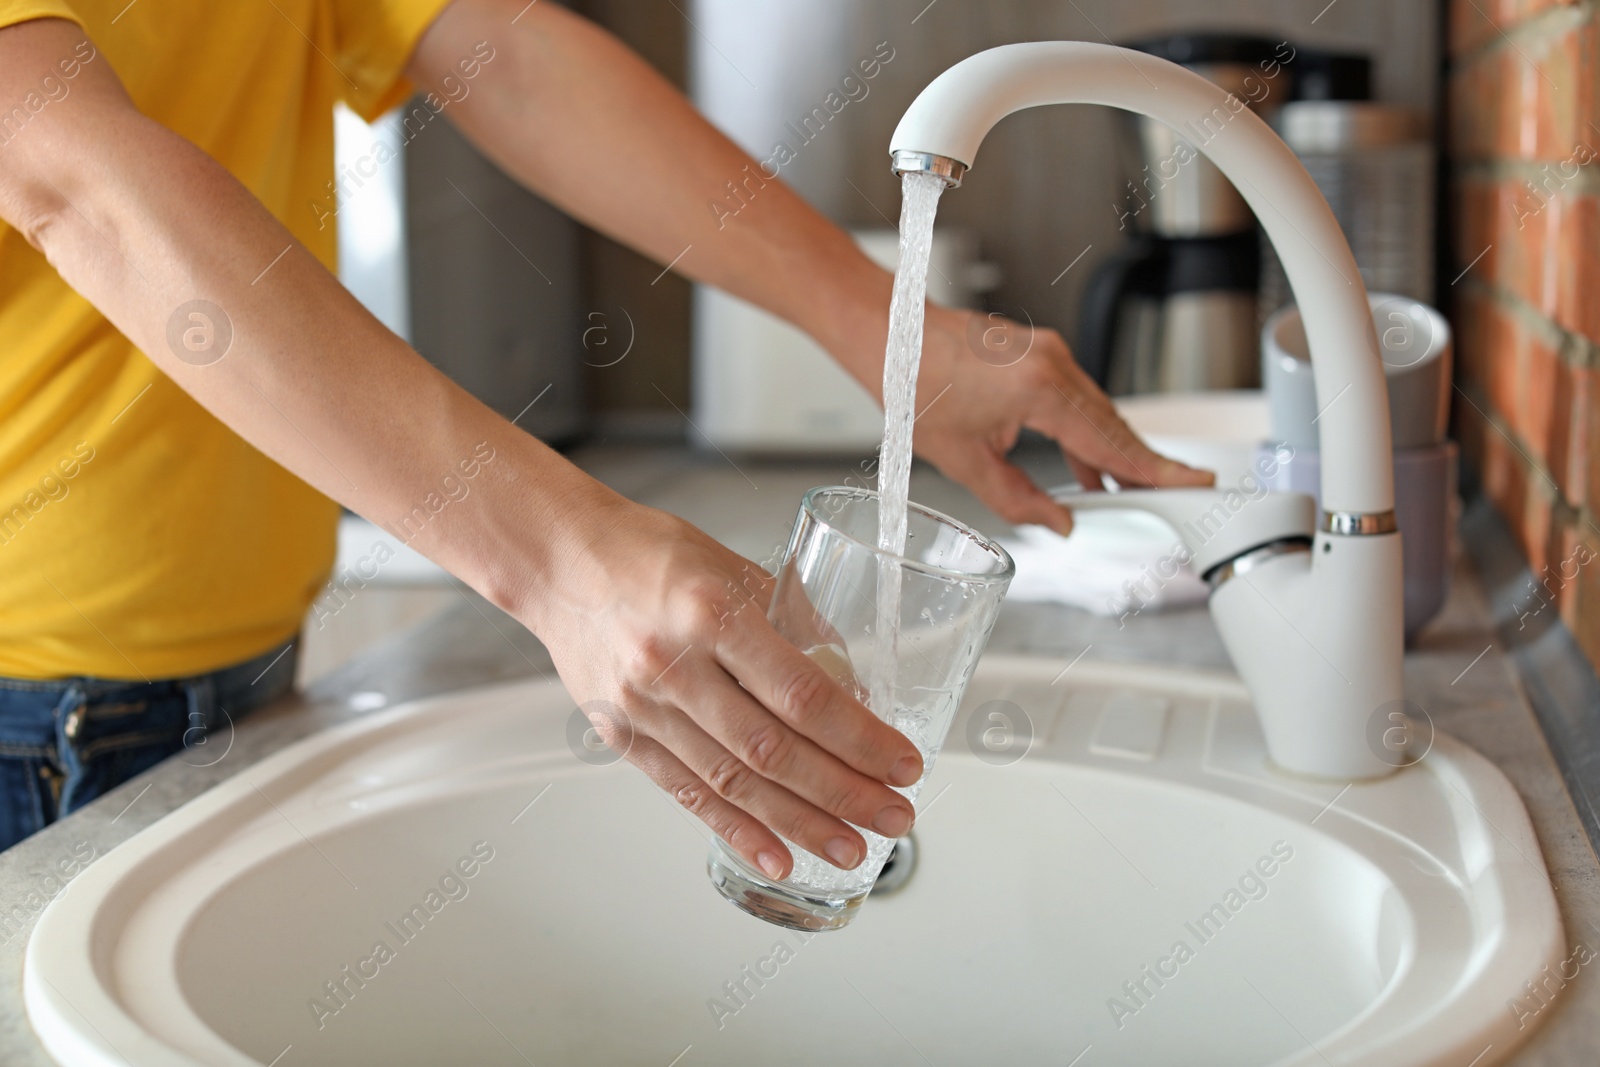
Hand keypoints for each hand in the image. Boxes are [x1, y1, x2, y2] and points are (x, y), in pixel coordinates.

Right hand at [526, 495, 922, 878]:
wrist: (558, 562)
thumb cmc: (648, 554)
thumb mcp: (733, 567)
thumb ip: (795, 622)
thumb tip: (854, 684)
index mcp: (711, 612)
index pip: (802, 693)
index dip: (859, 737)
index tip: (902, 762)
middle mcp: (674, 666)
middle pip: (773, 749)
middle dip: (843, 792)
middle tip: (894, 816)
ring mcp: (644, 708)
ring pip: (733, 783)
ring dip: (800, 824)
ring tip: (850, 849)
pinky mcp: (622, 737)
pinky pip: (687, 794)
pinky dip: (737, 830)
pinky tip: (778, 856)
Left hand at [910, 304, 1214, 532]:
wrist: (892, 334)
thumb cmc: (915, 386)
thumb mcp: (964, 460)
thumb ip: (1018, 499)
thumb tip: (1059, 523)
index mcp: (1039, 390)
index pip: (1111, 442)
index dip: (1153, 470)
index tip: (1191, 484)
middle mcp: (1054, 364)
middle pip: (1113, 425)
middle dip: (1142, 466)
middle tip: (1173, 497)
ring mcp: (1050, 353)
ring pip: (1098, 412)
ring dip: (1113, 451)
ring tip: (1129, 493)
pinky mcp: (1040, 354)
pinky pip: (1078, 399)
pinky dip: (1088, 432)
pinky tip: (1089, 466)